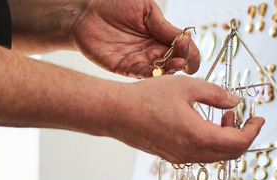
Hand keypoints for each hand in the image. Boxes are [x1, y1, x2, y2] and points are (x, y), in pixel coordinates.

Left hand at [68, 0, 199, 77]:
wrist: (86, 14)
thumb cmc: (114, 5)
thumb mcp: (145, 9)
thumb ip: (163, 25)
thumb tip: (182, 37)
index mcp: (161, 36)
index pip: (183, 47)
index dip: (190, 49)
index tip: (189, 45)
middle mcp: (154, 50)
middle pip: (176, 60)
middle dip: (184, 59)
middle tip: (184, 54)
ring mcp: (141, 61)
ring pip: (163, 70)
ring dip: (172, 69)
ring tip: (178, 64)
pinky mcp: (127, 68)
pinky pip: (144, 74)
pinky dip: (154, 74)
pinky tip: (162, 70)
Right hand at [111, 75, 263, 162]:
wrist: (116, 114)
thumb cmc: (146, 98)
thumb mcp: (187, 87)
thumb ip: (216, 94)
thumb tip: (235, 102)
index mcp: (198, 137)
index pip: (238, 142)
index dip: (253, 131)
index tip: (258, 118)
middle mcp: (191, 153)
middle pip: (231, 153)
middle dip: (243, 135)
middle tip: (244, 116)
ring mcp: (181, 157)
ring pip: (217, 155)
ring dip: (227, 138)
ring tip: (223, 114)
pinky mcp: (173, 156)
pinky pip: (202, 154)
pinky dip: (212, 141)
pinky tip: (206, 122)